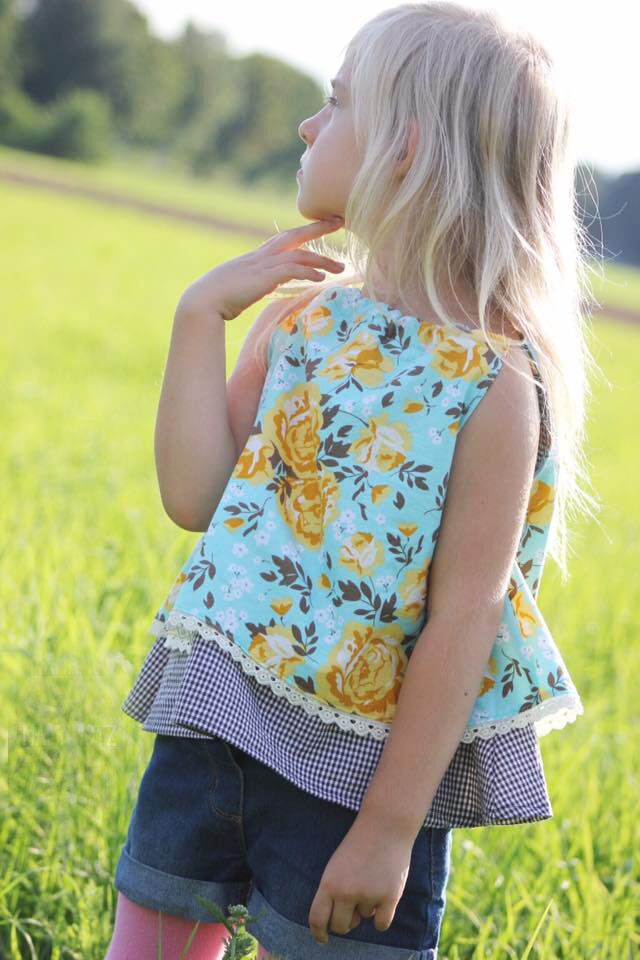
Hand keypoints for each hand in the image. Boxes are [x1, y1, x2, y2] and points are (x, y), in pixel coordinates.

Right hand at [176, 216, 344, 322]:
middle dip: (318, 228)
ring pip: (299, 254)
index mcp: (255, 258)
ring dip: (322, 259)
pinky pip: (292, 269)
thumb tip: (257, 289)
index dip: (302, 233)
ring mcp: (262, 265)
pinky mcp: (264, 277)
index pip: (283, 239)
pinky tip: (321, 279)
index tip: (319, 229)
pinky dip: (309, 271)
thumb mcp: (240, 288)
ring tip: (340, 267)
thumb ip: (253, 284)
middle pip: (294, 235)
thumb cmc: (216, 300)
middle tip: (339, 223)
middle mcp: (260, 256)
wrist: (202, 302)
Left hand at [307, 814, 412, 945]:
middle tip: (353, 909)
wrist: (385, 826)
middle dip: (346, 922)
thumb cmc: (359, 845)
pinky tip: (384, 899)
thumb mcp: (336, 866)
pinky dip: (382, 917)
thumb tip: (340, 923)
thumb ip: (334, 893)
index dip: (318, 933)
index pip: (317, 919)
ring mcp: (368, 895)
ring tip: (372, 879)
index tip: (323, 939)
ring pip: (364, 918)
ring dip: (367, 907)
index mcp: (329, 883)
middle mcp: (346, 892)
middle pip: (341, 926)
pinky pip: (381, 924)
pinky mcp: (389, 897)